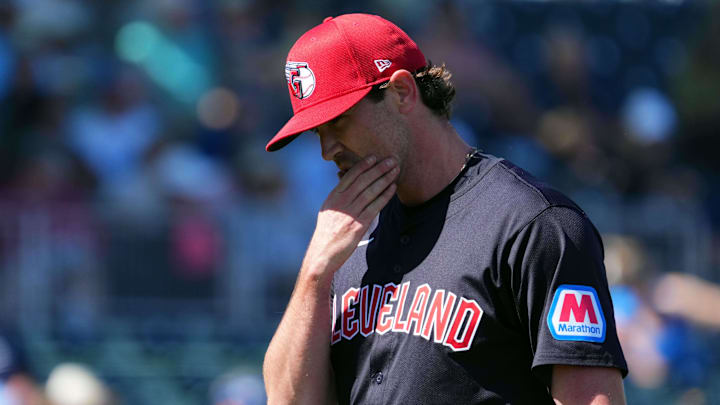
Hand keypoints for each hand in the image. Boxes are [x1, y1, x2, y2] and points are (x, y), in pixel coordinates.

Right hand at [303, 155, 398, 275]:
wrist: (322, 254)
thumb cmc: (326, 233)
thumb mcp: (328, 211)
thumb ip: (338, 197)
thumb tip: (346, 183)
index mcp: (333, 198)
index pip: (349, 177)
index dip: (363, 165)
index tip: (374, 157)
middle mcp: (341, 203)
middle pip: (363, 181)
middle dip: (379, 168)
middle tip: (391, 159)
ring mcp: (350, 214)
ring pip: (371, 191)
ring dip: (385, 179)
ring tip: (395, 170)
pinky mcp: (359, 225)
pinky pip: (375, 207)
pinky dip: (385, 196)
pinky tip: (392, 188)